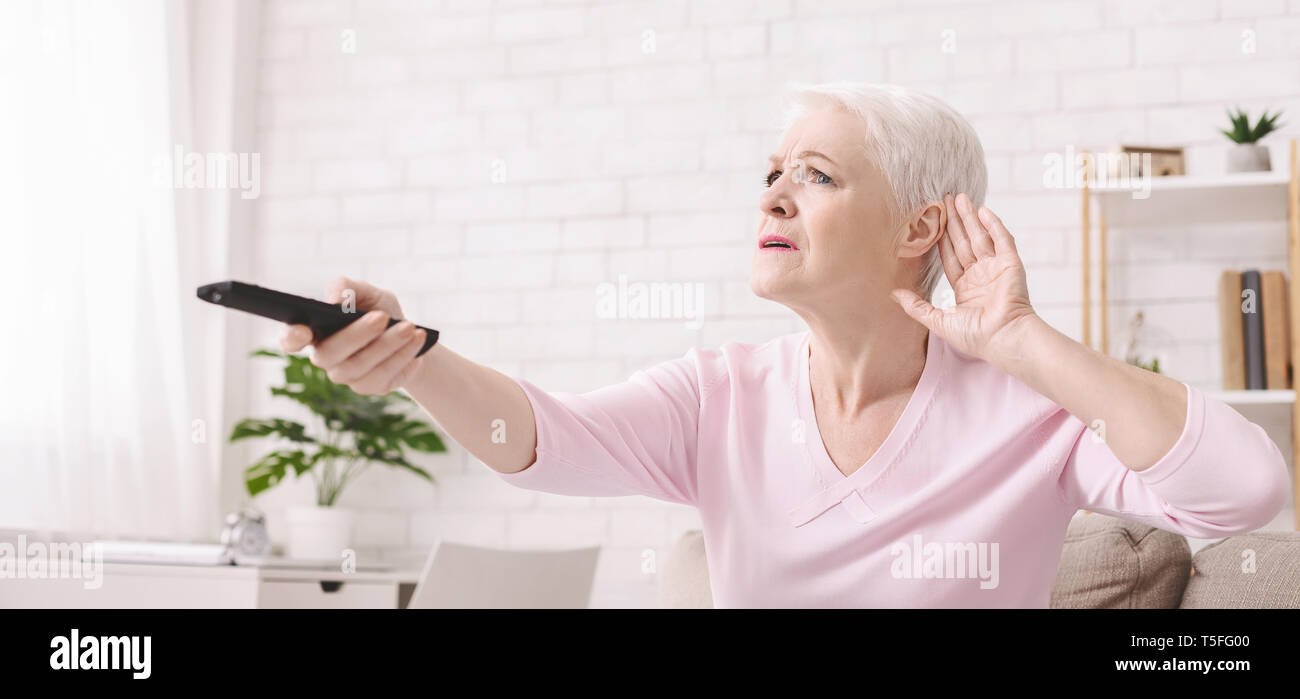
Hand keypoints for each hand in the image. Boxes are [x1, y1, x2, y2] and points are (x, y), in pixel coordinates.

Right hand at [279, 276, 426, 394]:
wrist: (409, 334)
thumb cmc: (379, 310)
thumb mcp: (367, 292)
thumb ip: (348, 288)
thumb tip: (337, 297)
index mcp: (315, 331)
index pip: (290, 340)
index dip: (291, 338)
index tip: (303, 330)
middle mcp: (325, 357)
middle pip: (330, 354)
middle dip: (358, 334)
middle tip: (382, 317)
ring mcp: (346, 376)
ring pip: (360, 366)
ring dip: (387, 345)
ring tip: (410, 328)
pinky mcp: (370, 387)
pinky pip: (384, 377)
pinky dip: (403, 357)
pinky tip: (417, 343)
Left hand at [890, 192, 1037, 362]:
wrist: (1002, 338)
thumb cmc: (974, 336)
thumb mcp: (937, 320)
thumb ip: (915, 306)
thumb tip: (892, 294)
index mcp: (965, 288)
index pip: (950, 256)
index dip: (941, 238)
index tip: (933, 220)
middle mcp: (980, 275)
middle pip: (964, 242)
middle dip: (954, 221)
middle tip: (944, 199)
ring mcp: (996, 269)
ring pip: (980, 237)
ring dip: (971, 217)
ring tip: (960, 197)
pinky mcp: (1011, 264)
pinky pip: (1002, 240)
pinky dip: (993, 225)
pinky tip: (983, 210)